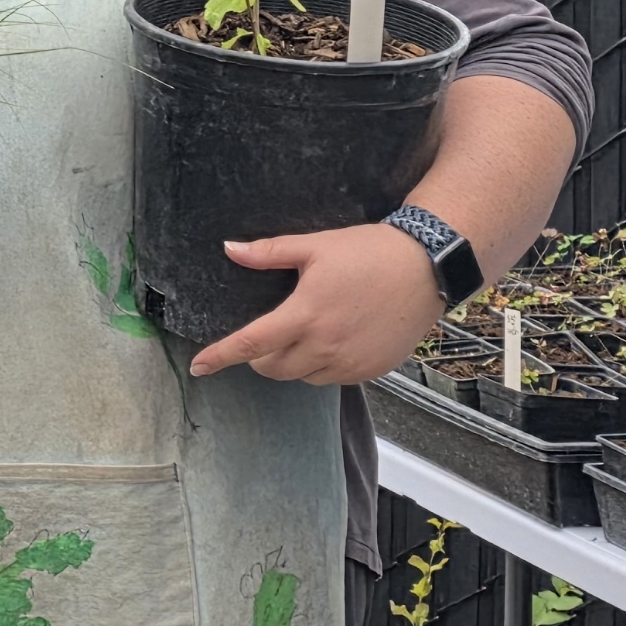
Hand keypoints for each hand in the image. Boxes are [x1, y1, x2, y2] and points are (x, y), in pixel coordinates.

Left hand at [190, 223, 448, 383]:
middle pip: (273, 369)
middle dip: (260, 358)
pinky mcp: (371, 370)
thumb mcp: (315, 246)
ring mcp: (349, 363)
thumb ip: (269, 252)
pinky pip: (332, 379)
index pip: (250, 344)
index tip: (198, 367)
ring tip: (302, 334)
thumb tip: (229, 249)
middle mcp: (324, 346)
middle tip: (266, 335)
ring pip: (302, 377)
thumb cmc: (369, 251)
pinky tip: (332, 342)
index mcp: (304, 315)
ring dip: (291, 363)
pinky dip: (322, 367)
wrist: (427, 267)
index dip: (220, 357)